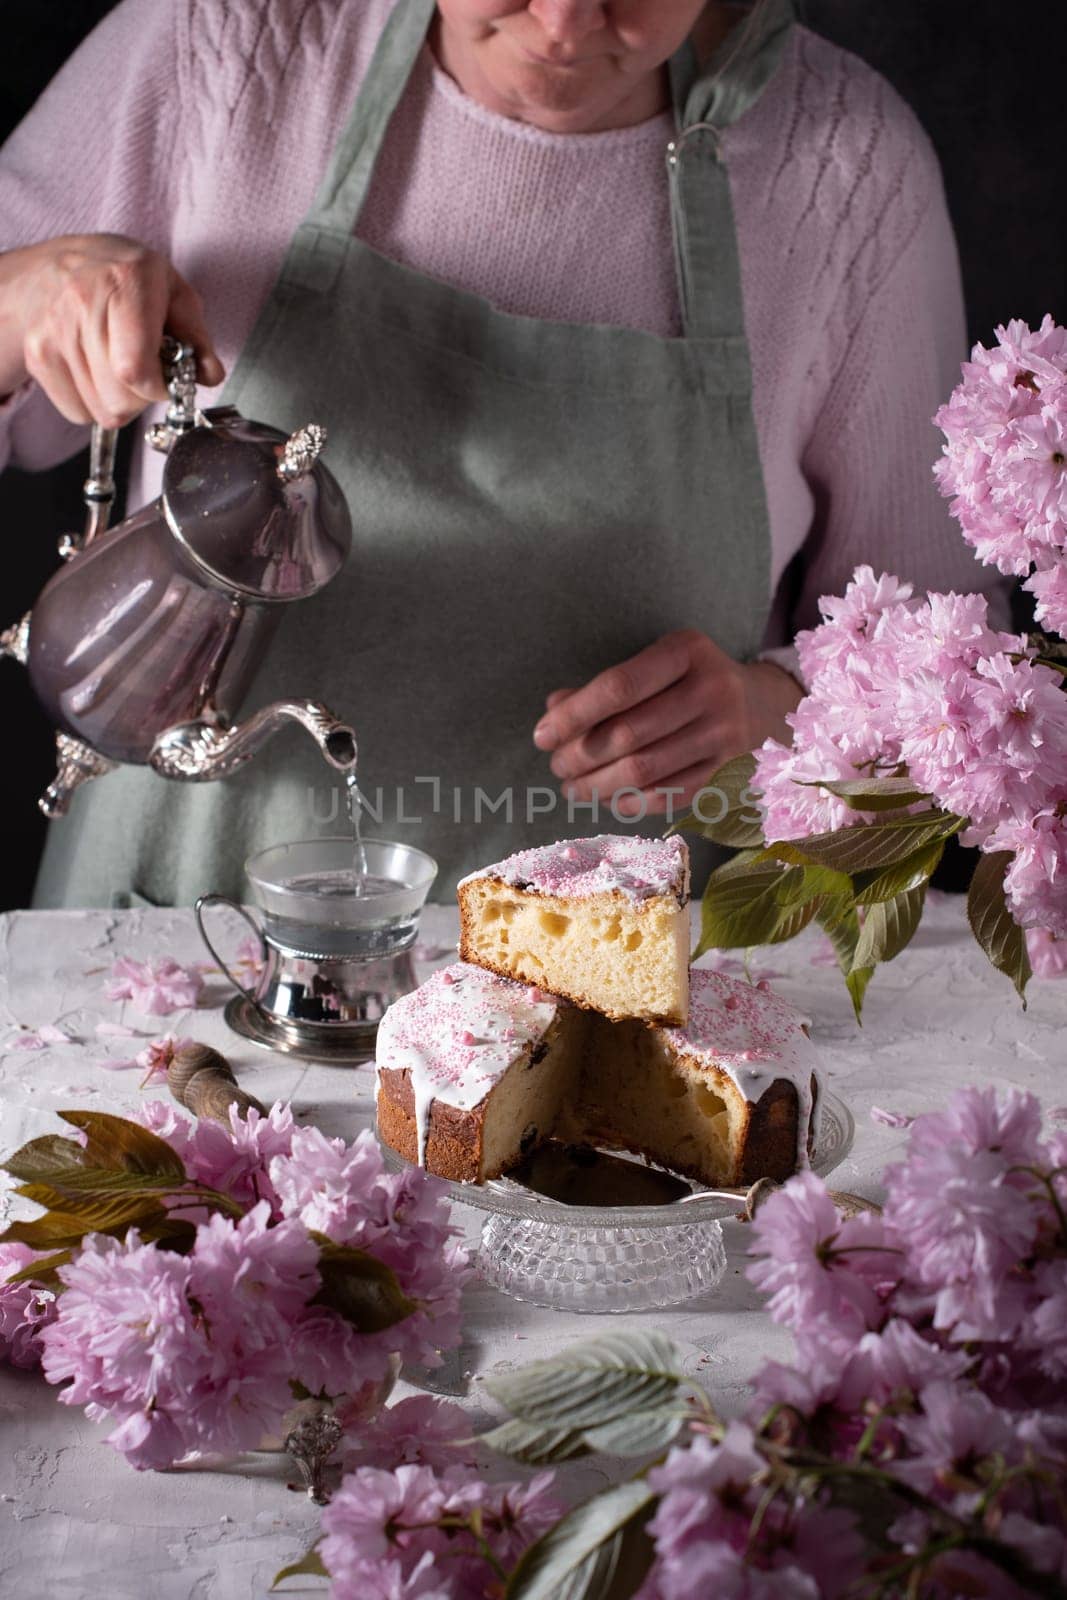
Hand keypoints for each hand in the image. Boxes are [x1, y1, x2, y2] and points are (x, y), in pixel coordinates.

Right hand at [0, 233, 223, 425]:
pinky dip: (94, 402)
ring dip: (119, 400)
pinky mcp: (36, 356)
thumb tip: (210, 373)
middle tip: (144, 369)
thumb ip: (195, 335)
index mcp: (124, 280)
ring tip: (118, 364)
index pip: (135, 370)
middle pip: (120, 399)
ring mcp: (52, 332)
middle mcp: (82, 304)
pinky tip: (96, 370)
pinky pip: (78, 412)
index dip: (158, 388)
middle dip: (143, 396)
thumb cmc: (120, 278)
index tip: (166, 379)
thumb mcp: (170, 289)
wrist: (52, 267)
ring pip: (102, 411)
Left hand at [533, 629, 801, 816]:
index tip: (542, 736)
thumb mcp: (657, 666)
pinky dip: (629, 802)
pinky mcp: (729, 772)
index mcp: (687, 651)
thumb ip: (606, 686)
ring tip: (572, 787)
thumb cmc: (692, 682)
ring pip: (644, 771)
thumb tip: (554, 710)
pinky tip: (608, 798)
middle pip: (628, 733)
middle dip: (580, 755)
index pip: (619, 686)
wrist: (766, 706)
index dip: (573, 715)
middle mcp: (712, 690)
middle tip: (557, 766)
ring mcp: (725, 734)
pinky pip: (667, 795)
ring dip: (597, 785)